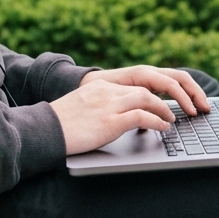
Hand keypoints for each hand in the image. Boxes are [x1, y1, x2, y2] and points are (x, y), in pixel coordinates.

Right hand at [50, 66, 212, 155]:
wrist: (43, 131)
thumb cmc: (58, 126)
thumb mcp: (80, 110)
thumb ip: (97, 109)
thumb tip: (110, 120)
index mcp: (100, 87)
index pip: (132, 87)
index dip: (151, 95)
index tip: (160, 103)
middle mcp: (107, 92)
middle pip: (145, 89)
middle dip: (164, 99)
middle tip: (175, 110)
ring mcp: (109, 105)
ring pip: (148, 98)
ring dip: (164, 109)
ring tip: (172, 119)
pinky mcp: (111, 121)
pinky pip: (142, 116)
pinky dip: (157, 121)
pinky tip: (163, 127)